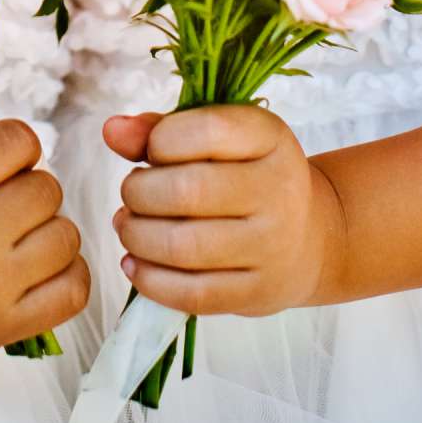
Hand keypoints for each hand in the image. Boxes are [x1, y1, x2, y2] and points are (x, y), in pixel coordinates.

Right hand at [0, 115, 88, 359]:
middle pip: (48, 188)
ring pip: (67, 236)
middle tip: (0, 199)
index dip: (12, 143)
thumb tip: (1, 123)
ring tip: (18, 234)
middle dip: (27, 185)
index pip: (20, 141)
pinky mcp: (6, 325)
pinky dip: (66, 273)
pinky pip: (74, 290)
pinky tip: (39, 265)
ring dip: (47, 229)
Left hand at [104, 106, 345, 317]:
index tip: (152, 152)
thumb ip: (161, 129)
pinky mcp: (258, 292)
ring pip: (184, 247)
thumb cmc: (247, 177)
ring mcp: (272, 247)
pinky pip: (193, 293)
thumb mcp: (219, 140)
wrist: (309, 238)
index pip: (206, 130)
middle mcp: (279, 190)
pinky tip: (136, 263)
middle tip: (132, 194)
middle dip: (138, 193)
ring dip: (137, 236)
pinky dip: (150, 280)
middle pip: (187, 191)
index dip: (160, 141)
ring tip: (129, 226)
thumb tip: (112, 130)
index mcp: (270, 138)